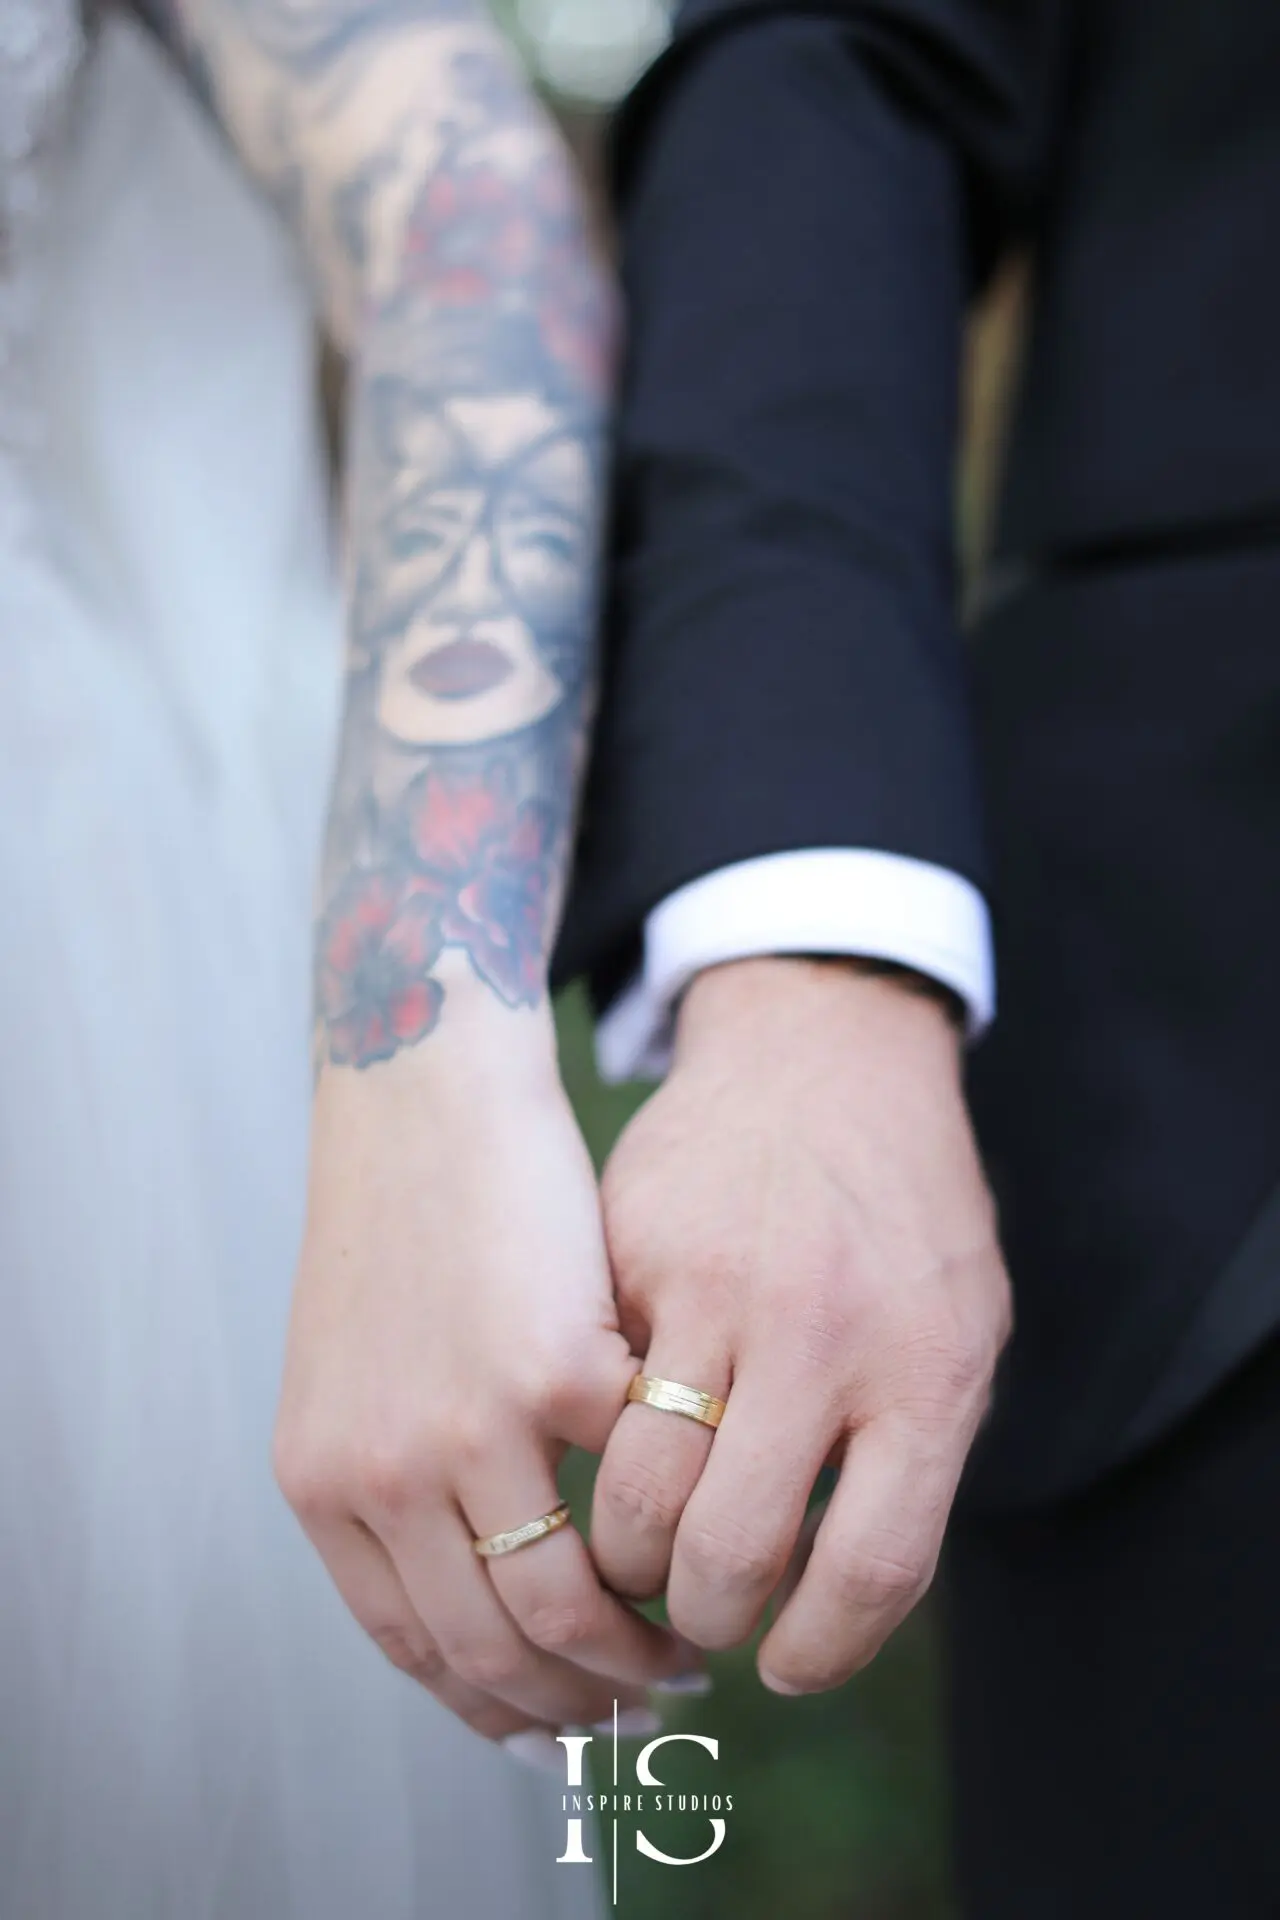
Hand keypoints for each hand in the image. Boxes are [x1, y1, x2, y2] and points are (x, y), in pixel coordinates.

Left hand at [273, 994, 697, 1746]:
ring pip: (561, 1605)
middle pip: (488, 1653)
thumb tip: (486, 1593)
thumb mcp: (359, 1373)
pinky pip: (631, 1485)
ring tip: (687, 1637)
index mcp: (326, 1482)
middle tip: (649, 1703)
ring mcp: (464, 1428)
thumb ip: (402, 1483)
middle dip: (578, 1704)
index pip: (411, 1647)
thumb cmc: (405, 1226)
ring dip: (635, 1647)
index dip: (495, 1707)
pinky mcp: (551, 1369)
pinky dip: (673, 1522)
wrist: (424, 1100)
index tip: (562, 1726)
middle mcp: (381, 1476)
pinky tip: (706, 1521)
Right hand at [591, 957, 1010, 1694]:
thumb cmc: (904, 1212)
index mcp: (927, 1372)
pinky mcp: (632, 1259)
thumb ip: (911, 1461)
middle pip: (730, 1552)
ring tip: (631, 1560)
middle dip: (695, 1623)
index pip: (873, 1570)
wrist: (821, 1056)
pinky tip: (596, 1461)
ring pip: (633, 1493)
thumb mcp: (959, 1330)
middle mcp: (822, 1337)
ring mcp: (717, 1292)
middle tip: (689, 1624)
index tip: (783, 1668)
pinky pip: (588, 1402)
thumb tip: (827, 1605)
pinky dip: (586, 1456)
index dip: (821, 1653)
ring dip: (621, 1559)